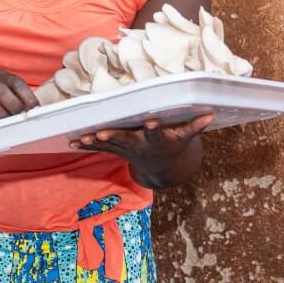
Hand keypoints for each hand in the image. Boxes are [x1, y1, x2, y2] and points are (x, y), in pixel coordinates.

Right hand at [0, 70, 38, 126]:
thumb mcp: (7, 91)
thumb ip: (20, 97)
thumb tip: (36, 110)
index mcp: (0, 75)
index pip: (15, 82)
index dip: (27, 96)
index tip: (34, 108)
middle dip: (12, 105)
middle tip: (18, 116)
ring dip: (0, 114)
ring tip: (6, 121)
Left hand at [70, 114, 213, 166]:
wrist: (162, 168)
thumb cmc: (175, 144)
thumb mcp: (186, 137)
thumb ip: (195, 126)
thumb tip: (211, 115)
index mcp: (159, 141)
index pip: (157, 134)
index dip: (154, 129)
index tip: (150, 122)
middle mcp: (141, 146)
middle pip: (127, 141)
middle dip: (115, 137)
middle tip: (102, 133)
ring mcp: (127, 149)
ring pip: (109, 145)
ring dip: (95, 142)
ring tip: (82, 138)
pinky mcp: (117, 149)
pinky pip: (100, 148)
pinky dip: (87, 145)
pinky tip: (73, 142)